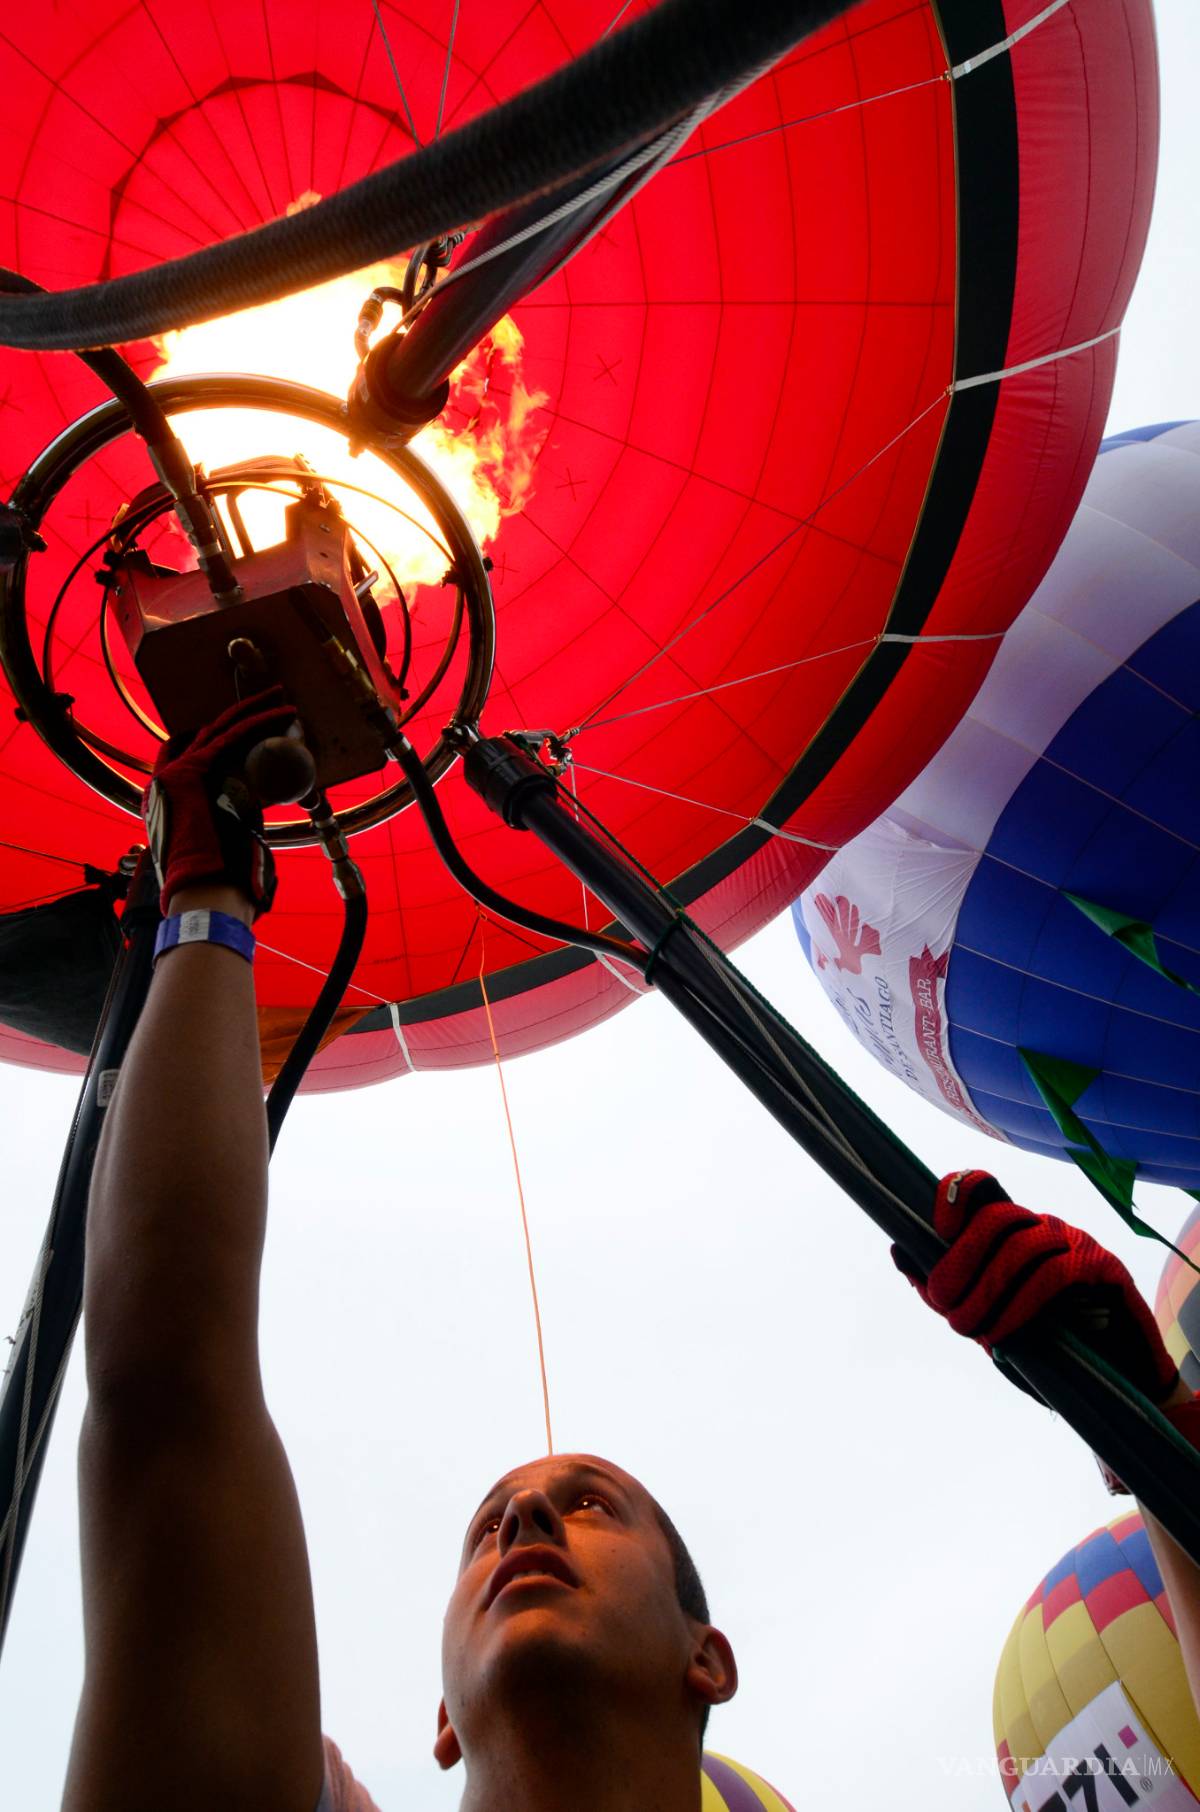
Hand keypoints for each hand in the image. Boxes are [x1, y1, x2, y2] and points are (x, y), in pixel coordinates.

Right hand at [143, 688, 296, 918]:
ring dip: (256, 711)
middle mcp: (167, 780)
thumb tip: (253, 839)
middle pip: (209, 735)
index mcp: (170, 799)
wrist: (202, 893)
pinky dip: (260, 722)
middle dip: (243, 714)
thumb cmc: (216, 880)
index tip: (251, 730)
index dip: (223, 738)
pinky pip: (232, 736)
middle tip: (269, 700)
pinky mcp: (191, 771)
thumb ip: (228, 827)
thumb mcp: (219, 845)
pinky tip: (283, 714)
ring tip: (283, 700)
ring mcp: (175, 773)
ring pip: (223, 729)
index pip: (195, 753)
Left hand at [893, 1169, 1177, 1403]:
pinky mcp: (1105, 1268)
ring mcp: (1076, 1242)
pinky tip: (1003, 1334)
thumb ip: (949, 1288)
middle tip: (944, 1301)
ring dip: (985, 1289)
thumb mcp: (989, 1317)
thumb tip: (898, 1250)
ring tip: (968, 1327)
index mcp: (1014, 1231)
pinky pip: (1054, 1275)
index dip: (955, 1195)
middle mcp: (1043, 1227)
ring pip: (1022, 1246)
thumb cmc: (1048, 1344)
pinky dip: (1020, 1305)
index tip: (936, 1230)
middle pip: (996, 1217)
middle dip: (960, 1259)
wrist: (1120, 1378)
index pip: (983, 1187)